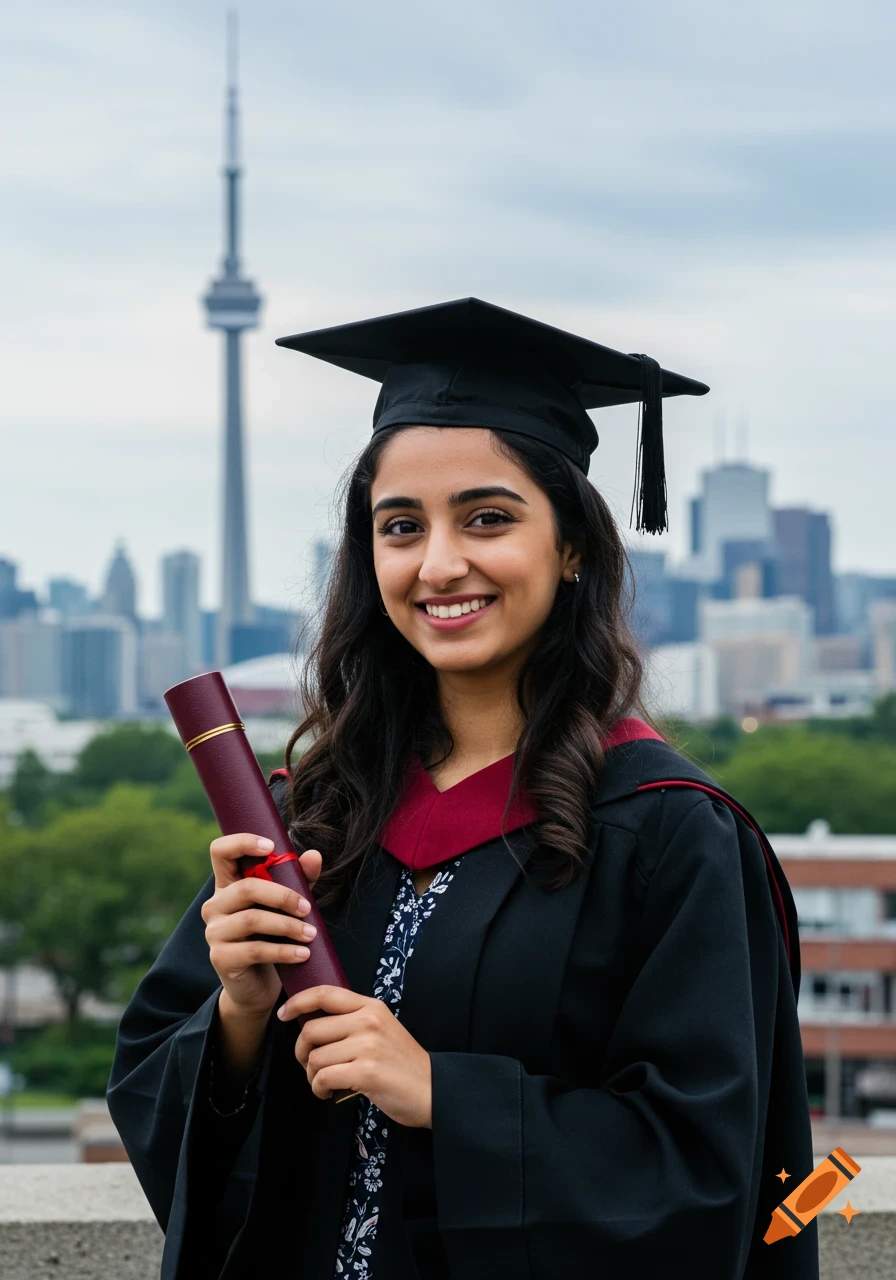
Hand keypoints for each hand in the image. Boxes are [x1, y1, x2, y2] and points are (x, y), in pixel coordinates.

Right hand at [201, 833, 323, 1019]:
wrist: (256, 986)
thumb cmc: (272, 937)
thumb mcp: (286, 906)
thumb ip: (299, 880)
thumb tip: (314, 856)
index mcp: (227, 885)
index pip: (220, 851)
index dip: (242, 842)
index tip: (271, 846)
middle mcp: (215, 905)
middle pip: (246, 888)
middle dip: (282, 896)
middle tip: (307, 907)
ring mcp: (214, 932)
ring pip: (252, 920)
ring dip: (287, 926)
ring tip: (312, 934)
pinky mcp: (221, 958)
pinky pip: (255, 950)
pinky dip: (284, 951)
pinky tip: (304, 953)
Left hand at [277, 985, 432, 1128]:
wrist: (432, 1090)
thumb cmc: (401, 1063)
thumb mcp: (381, 1029)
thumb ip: (352, 1021)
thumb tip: (311, 1023)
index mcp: (370, 1007)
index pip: (324, 994)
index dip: (298, 1001)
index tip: (284, 1014)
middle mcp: (368, 1021)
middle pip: (311, 1030)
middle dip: (301, 1052)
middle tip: (310, 1065)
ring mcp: (367, 1046)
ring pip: (315, 1058)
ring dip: (312, 1076)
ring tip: (325, 1082)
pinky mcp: (366, 1072)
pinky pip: (322, 1078)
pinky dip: (318, 1089)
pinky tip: (328, 1092)